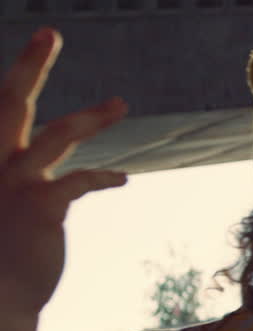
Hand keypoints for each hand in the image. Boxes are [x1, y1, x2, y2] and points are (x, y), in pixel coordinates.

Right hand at [0, 28, 127, 314]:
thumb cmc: (0, 256)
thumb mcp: (4, 206)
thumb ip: (18, 175)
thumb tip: (42, 163)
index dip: (17, 79)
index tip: (38, 43)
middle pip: (10, 102)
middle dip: (30, 64)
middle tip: (50, 33)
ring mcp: (13, 183)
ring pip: (57, 134)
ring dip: (91, 116)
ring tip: (120, 103)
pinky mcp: (41, 207)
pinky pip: (79, 180)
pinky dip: (103, 177)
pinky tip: (121, 178)